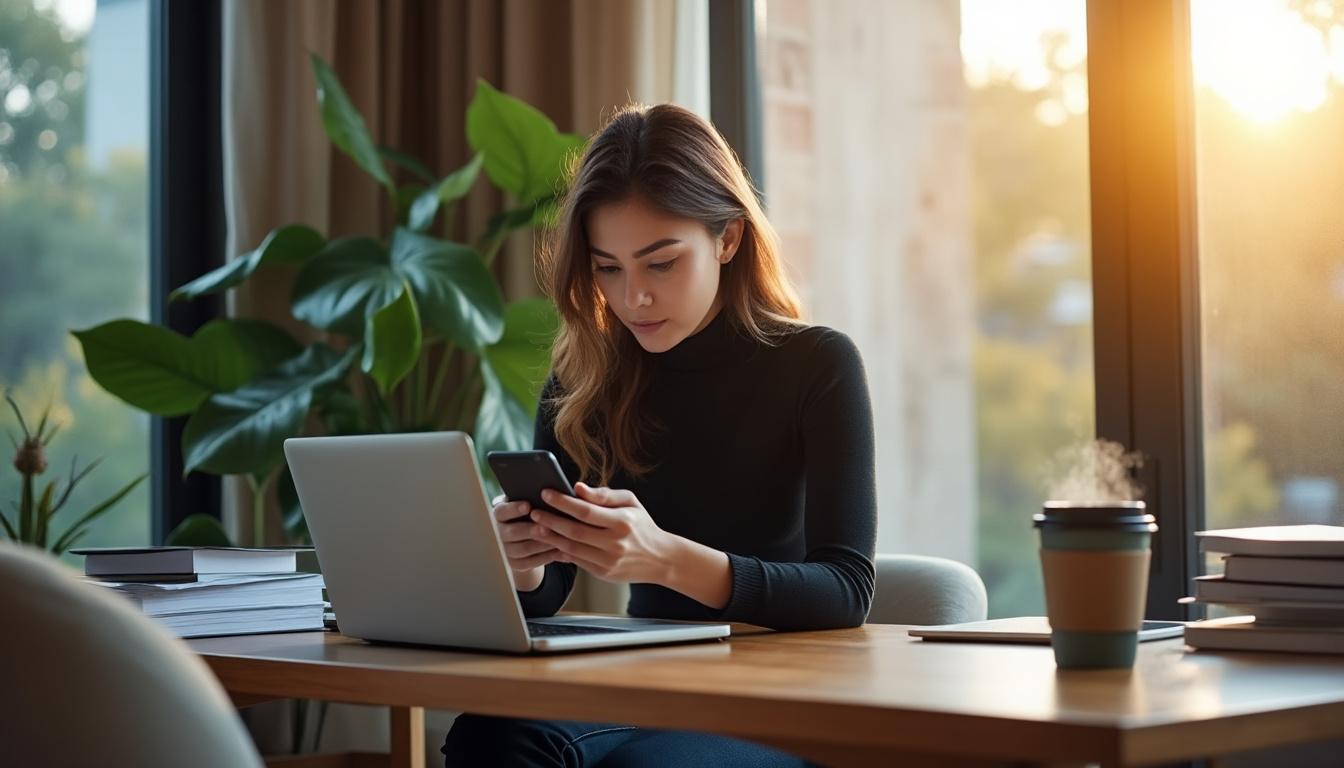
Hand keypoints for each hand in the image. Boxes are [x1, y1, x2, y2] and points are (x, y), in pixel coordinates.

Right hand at [491, 496, 557, 590]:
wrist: (526, 537)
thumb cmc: (531, 513)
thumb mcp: (529, 504)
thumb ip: (534, 499)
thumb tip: (550, 494)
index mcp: (500, 514)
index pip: (502, 511)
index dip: (514, 509)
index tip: (528, 506)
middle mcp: (499, 532)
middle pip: (512, 533)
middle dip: (530, 530)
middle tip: (545, 527)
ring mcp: (506, 550)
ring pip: (523, 549)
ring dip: (542, 544)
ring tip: (558, 539)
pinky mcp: (515, 564)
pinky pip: (531, 562)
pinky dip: (547, 557)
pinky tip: (561, 550)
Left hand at [531, 483, 673, 584]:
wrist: (660, 558)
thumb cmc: (642, 525)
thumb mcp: (630, 502)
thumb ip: (603, 495)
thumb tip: (577, 487)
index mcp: (623, 521)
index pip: (585, 511)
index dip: (563, 502)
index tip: (546, 493)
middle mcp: (615, 543)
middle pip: (574, 531)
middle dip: (550, 520)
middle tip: (534, 511)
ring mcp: (608, 560)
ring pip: (572, 548)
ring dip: (551, 537)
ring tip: (537, 526)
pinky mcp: (603, 573)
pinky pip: (576, 561)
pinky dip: (561, 551)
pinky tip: (551, 541)